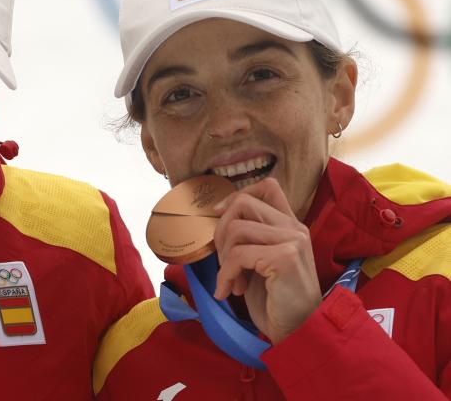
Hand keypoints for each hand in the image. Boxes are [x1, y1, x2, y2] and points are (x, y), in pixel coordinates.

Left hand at [212, 177, 320, 343]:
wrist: (299, 331)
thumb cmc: (276, 299)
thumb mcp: (261, 260)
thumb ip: (251, 237)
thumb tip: (218, 215)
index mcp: (290, 225)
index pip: (267, 186)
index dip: (236, 195)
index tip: (218, 214)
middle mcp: (294, 228)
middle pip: (244, 203)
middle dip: (221, 231)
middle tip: (223, 261)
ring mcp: (292, 241)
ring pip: (236, 229)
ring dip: (223, 258)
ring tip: (232, 281)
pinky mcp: (284, 258)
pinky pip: (237, 255)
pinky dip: (225, 275)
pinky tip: (231, 291)